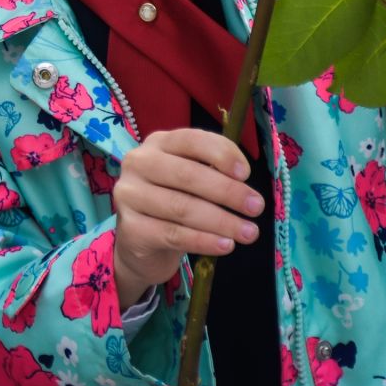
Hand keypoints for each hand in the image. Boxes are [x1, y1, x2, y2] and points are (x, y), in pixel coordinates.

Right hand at [111, 129, 262, 309]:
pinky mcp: (130, 228)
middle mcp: (138, 163)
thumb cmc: (175, 202)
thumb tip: (242, 183)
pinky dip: (204, 241)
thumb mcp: (191, 181)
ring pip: (181, 207)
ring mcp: (129, 195)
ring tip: (248, 233)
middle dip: (227, 191)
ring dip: (221, 221)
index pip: (190, 140)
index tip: (246, 174)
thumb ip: (212, 173)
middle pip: (186, 174)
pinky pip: (173, 234)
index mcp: (158, 143)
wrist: (141, 242)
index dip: (220, 154)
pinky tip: (226, 245)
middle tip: (256, 207)